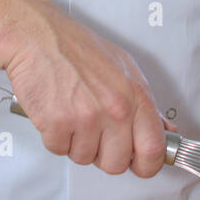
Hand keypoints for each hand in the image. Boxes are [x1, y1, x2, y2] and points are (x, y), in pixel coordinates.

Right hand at [0, 0, 166, 176]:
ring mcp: (86, 118)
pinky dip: (54, 136)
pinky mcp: (57, 124)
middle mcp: (115, 108)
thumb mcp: (122, 67)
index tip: (138, 163)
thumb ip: (143, 103)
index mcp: (136, 94)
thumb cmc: (75, 46)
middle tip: (94, 132)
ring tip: (71, 113)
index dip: (146, 164)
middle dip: (103, 154)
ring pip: (84, 158)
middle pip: (116, 164)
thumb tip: (163, 132)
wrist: (36, 36)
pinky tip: (55, 111)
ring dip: (75, 142)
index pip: (154, 150)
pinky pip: (58, 150)